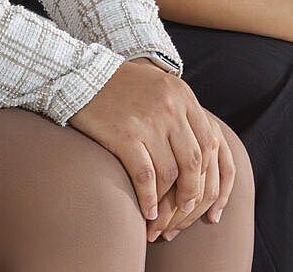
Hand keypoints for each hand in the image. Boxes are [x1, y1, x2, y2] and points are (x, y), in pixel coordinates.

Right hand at [67, 59, 235, 240]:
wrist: (83, 76)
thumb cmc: (123, 85)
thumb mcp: (161, 86)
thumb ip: (182, 110)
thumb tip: (204, 149)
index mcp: (183, 96)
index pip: (208, 141)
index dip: (207, 171)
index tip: (200, 188)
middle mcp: (170, 108)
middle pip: (193, 161)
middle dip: (191, 192)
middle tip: (185, 209)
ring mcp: (148, 123)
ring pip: (170, 173)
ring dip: (168, 202)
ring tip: (163, 215)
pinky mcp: (124, 137)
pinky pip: (145, 177)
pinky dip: (148, 199)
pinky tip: (146, 211)